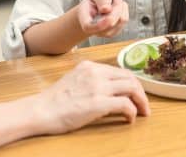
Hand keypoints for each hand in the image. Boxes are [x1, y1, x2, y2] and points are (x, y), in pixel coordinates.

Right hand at [32, 61, 150, 133]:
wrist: (41, 110)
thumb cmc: (54, 100)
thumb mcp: (74, 80)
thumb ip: (91, 80)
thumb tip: (110, 91)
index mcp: (89, 66)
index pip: (119, 71)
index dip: (132, 83)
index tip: (136, 94)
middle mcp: (95, 72)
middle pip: (129, 77)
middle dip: (140, 91)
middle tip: (144, 104)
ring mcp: (97, 87)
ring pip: (132, 88)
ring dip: (141, 101)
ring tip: (143, 112)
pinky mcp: (98, 103)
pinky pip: (125, 104)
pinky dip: (132, 112)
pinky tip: (129, 119)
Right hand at [76, 0, 128, 37]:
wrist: (92, 11)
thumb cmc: (93, 3)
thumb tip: (107, 9)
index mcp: (86, 23)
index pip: (95, 27)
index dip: (104, 21)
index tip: (108, 8)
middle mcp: (96, 32)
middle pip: (111, 22)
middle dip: (117, 7)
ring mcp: (106, 34)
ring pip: (121, 21)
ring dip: (121, 8)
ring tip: (115, 2)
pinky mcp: (115, 32)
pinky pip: (124, 20)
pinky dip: (124, 11)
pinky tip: (118, 8)